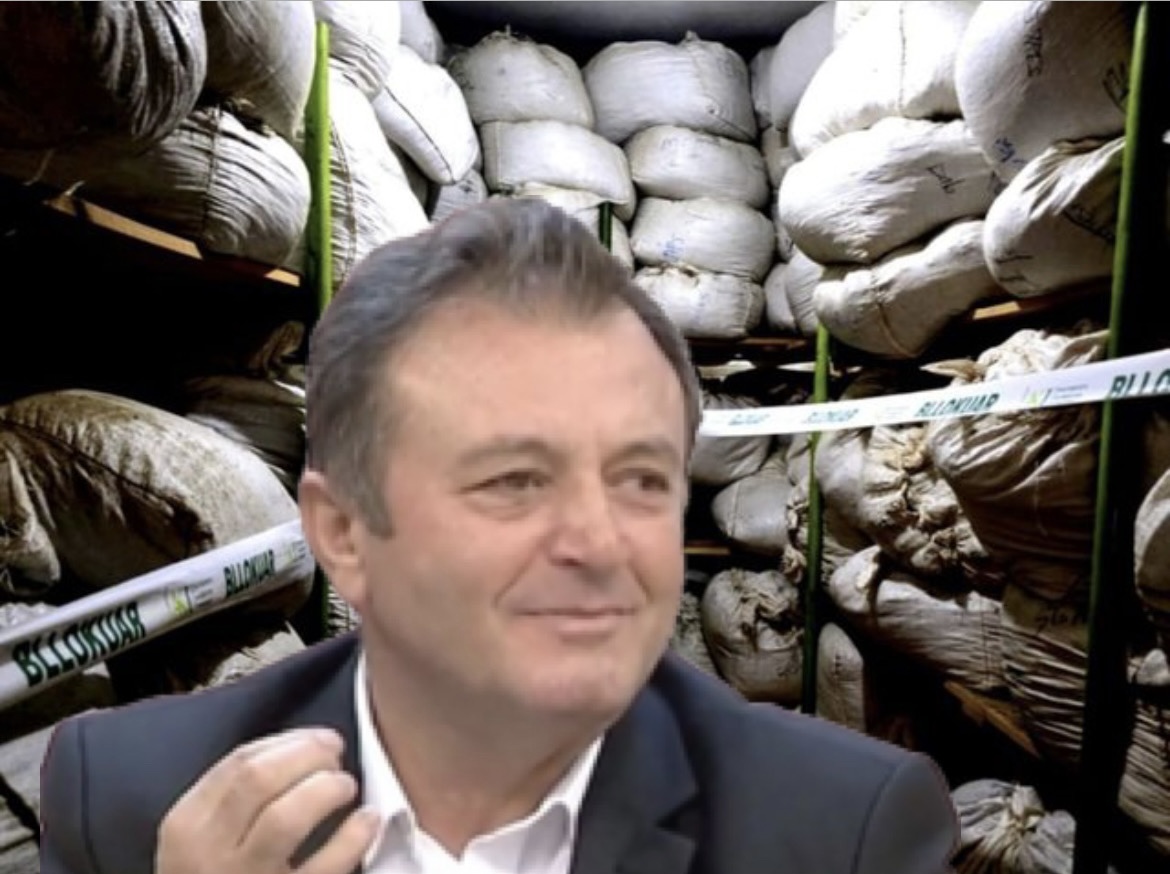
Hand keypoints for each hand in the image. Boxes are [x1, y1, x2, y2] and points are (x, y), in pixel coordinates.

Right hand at [156, 727, 379, 873]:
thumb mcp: (206, 843)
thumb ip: (236, 799)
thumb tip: (302, 747)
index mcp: (183, 829)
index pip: (238, 764)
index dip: (289, 742)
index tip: (320, 738)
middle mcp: (205, 857)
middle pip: (259, 780)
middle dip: (307, 756)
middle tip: (337, 755)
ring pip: (286, 817)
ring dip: (325, 789)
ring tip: (346, 786)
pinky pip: (324, 867)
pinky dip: (352, 837)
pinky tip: (368, 821)